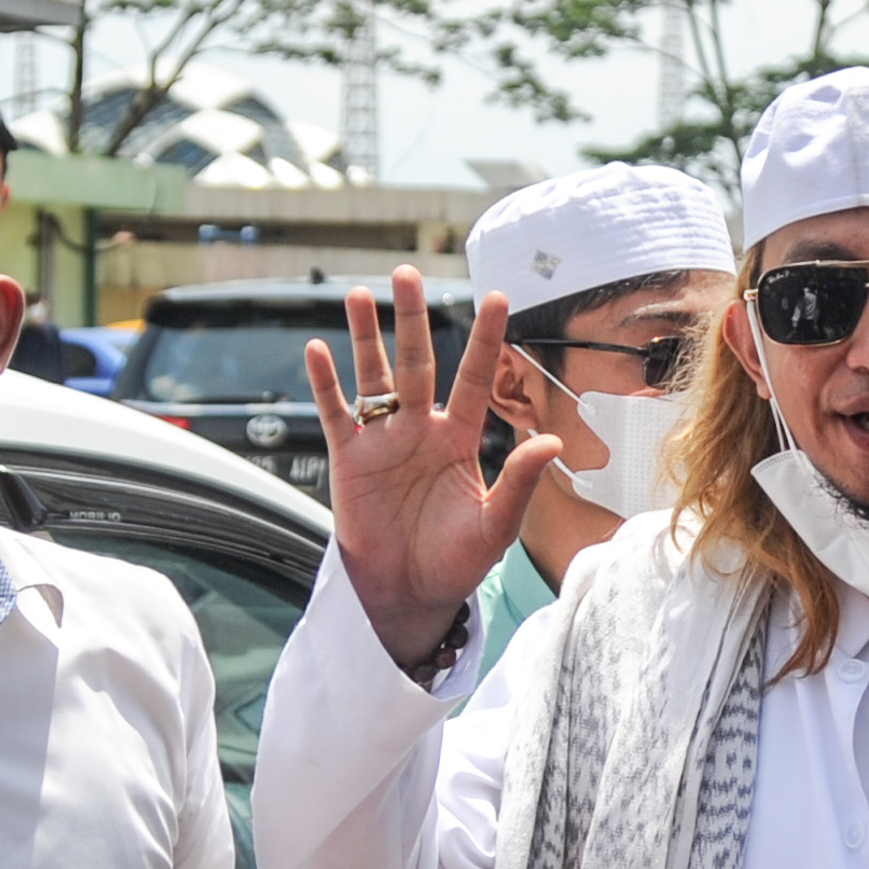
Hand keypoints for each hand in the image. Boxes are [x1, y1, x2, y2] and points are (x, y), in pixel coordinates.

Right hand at [301, 272, 556, 662]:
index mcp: (462, 440)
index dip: (486, 340)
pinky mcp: (349, 459)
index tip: (497, 296)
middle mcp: (422, 430)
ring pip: (374, 377)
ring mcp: (383, 441)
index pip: (476, 378)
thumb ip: (520, 481)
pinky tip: (317, 349)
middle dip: (413, 319)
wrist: (410, 594)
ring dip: (365, 337)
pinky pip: (336, 414)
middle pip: (417, 362)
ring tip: (359, 294)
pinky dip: (325, 383)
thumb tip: (550, 440)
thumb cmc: (457, 563)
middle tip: (407, 274)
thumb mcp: (496, 525)